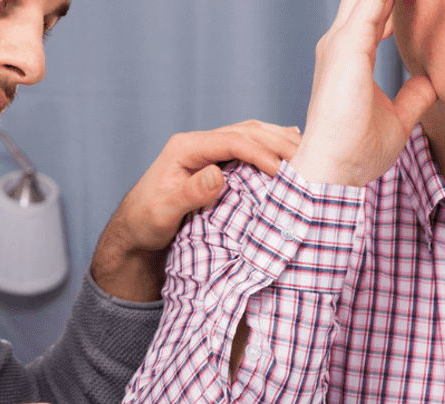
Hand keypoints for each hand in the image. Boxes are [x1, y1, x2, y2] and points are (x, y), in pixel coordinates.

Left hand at [90, 120, 302, 301]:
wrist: (135, 230)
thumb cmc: (145, 222)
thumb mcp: (163, 212)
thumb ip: (190, 194)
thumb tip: (218, 175)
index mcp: (185, 148)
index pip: (232, 140)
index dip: (260, 152)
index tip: (283, 171)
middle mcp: (198, 144)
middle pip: (247, 131)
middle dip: (279, 142)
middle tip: (310, 158)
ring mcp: (209, 152)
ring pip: (251, 136)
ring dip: (280, 142)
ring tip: (310, 153)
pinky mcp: (217, 164)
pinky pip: (249, 150)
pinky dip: (272, 151)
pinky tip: (293, 155)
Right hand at [290, 0, 435, 186]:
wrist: (335, 170)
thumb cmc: (356, 151)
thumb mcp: (397, 118)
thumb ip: (413, 95)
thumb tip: (430, 81)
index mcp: (348, 55)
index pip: (372, 9)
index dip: (396, 2)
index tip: (422, 2)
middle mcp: (339, 43)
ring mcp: (340, 42)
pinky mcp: (347, 47)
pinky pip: (374, 2)